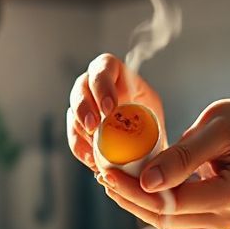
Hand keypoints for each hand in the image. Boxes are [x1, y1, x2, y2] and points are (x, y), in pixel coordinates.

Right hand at [67, 53, 165, 172]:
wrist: (147, 147)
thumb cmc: (152, 127)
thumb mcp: (156, 120)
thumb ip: (149, 127)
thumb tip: (152, 150)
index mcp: (117, 76)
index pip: (104, 68)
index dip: (102, 85)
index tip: (109, 108)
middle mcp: (96, 88)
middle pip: (81, 88)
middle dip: (84, 107)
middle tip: (92, 127)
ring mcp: (85, 107)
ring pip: (73, 112)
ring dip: (79, 130)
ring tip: (92, 149)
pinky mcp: (79, 128)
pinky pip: (74, 135)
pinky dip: (81, 148)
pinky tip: (91, 160)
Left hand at [99, 99, 229, 228]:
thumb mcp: (220, 127)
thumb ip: (184, 154)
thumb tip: (147, 179)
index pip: (171, 202)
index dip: (135, 190)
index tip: (108, 172)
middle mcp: (226, 219)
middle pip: (163, 217)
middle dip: (127, 197)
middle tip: (102, 174)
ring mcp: (220, 227)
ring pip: (164, 222)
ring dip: (133, 202)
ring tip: (110, 178)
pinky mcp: (211, 227)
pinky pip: (172, 220)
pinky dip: (149, 204)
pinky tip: (130, 186)